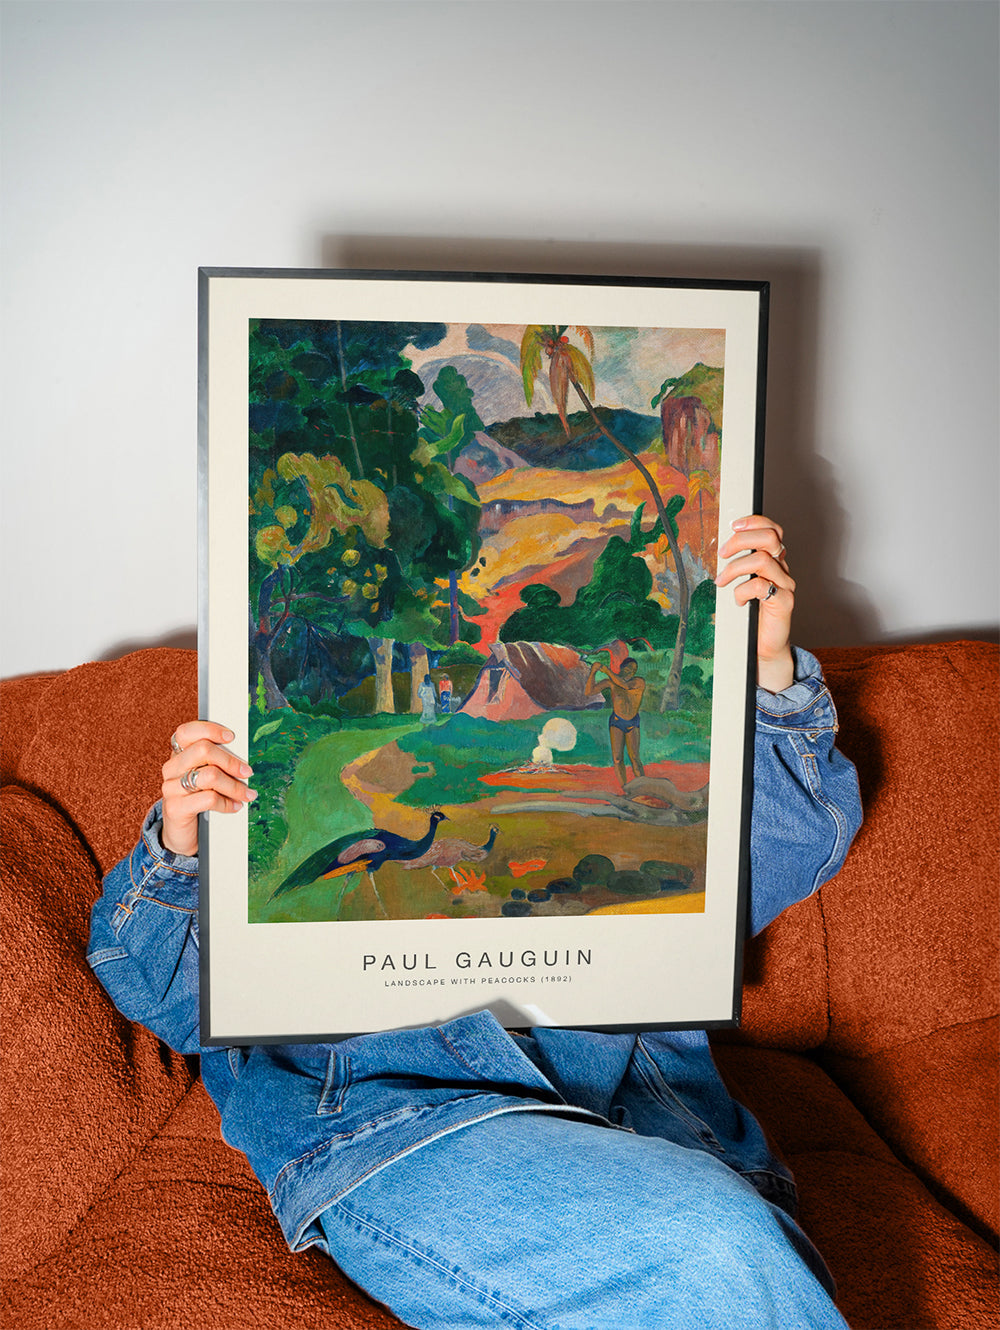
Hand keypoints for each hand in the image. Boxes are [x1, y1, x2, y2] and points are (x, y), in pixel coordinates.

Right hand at [161, 721, 255, 856]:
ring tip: (247, 794)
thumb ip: (216, 764)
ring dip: (234, 786)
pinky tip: (235, 806)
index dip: (209, 729)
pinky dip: (227, 803)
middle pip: (203, 750)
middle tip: (248, 772)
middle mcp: (171, 768)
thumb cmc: (198, 801)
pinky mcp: (175, 808)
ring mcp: (170, 788)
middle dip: (231, 761)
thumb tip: (244, 755)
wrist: (181, 834)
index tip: (231, 737)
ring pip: (209, 775)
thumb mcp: (206, 778)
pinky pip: (208, 799)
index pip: (186, 732)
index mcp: (178, 755)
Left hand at [716, 515, 794, 692]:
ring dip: (734, 568)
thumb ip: (740, 565)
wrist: (764, 645)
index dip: (754, 522)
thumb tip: (722, 548)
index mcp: (774, 560)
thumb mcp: (743, 583)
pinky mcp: (783, 602)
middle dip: (741, 541)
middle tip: (722, 554)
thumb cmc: (752, 614)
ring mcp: (786, 585)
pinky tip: (738, 601)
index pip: (772, 530)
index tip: (733, 526)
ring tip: (721, 581)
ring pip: (761, 560)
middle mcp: (782, 569)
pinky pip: (760, 586)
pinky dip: (742, 591)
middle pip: (769, 538)